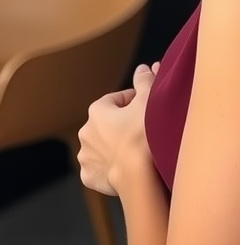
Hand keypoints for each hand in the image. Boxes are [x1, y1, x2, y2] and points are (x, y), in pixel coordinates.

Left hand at [78, 62, 159, 195]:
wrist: (138, 175)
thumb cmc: (143, 134)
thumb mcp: (149, 99)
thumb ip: (144, 80)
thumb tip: (142, 68)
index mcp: (97, 110)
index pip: (118, 99)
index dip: (134, 102)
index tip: (146, 109)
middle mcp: (85, 132)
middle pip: (108, 123)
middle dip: (122, 124)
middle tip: (142, 130)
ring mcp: (85, 156)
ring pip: (102, 145)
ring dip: (115, 145)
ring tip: (135, 149)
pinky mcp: (90, 176)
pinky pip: (100, 167)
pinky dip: (110, 165)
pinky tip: (125, 166)